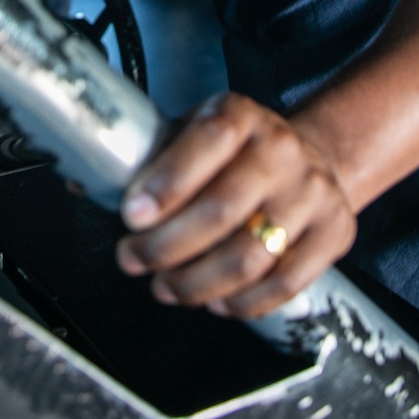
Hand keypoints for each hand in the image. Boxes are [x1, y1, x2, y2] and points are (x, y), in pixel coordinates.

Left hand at [116, 92, 356, 318]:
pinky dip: (240, 304)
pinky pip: (283, 286)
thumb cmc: (233, 151)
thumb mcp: (191, 132)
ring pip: (249, 257)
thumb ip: (145, 156)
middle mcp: (281, 149)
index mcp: (240, 114)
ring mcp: (312, 193)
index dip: (167, 182)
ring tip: (164, 287)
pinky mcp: (334, 234)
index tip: (132, 216)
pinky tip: (213, 301)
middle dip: (166, 247)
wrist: (312, 158)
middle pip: (221, 212)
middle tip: (134, 259)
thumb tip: (85, 181)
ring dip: (196, 284)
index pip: (206, 140)